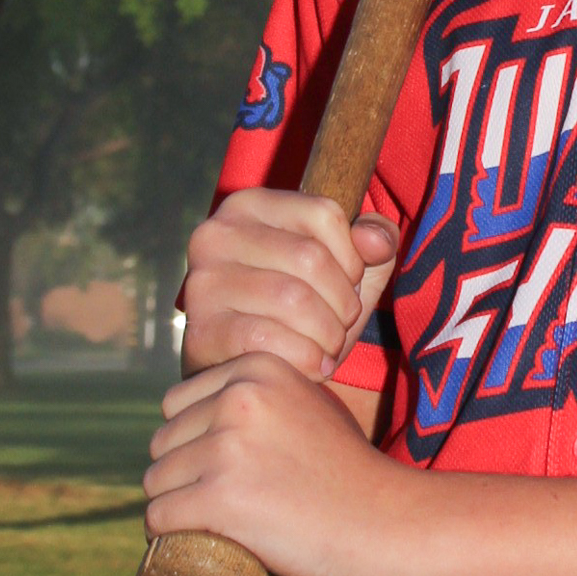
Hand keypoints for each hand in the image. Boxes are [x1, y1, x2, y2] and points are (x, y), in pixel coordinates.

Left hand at [142, 352, 410, 575]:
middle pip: (163, 441)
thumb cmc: (352, 473)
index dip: (189, 440)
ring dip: (172, 507)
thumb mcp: (312, 405)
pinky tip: (187, 544)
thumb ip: (269, 395)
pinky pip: (159, 517)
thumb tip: (215, 408)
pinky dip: (165, 537)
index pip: (178, 403)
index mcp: (258, 368)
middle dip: (179, 474)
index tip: (217, 471)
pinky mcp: (220, 498)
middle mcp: (239, 398)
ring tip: (207, 527)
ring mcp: (228, 447)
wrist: (389, 523)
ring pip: (156, 481)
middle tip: (217, 506)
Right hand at [179, 187, 397, 380]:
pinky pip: (267, 338)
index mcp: (250, 205)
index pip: (324, 213)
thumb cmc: (304, 310)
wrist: (252, 370)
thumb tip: (375, 243)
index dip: (352, 257)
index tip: (349, 284)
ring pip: (293, 298)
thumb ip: (374, 241)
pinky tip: (315, 367)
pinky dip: (305, 358)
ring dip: (328, 333)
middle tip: (342, 324)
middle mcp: (217, 234)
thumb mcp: (346, 268)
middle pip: (310, 257)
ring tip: (330, 346)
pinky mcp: (201, 330)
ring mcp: (203, 282)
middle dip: (343, 301)